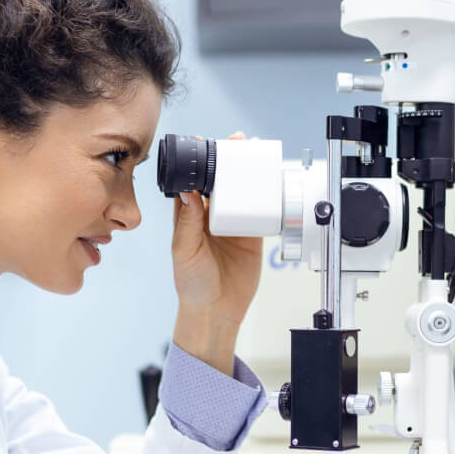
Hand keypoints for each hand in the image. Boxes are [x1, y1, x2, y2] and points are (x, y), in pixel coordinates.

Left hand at [170, 132, 262, 370]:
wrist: (216, 312)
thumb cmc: (192, 285)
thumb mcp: (185, 252)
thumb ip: (188, 223)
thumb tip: (188, 193)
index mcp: (189, 217)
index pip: (193, 182)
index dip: (197, 162)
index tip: (202, 143)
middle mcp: (210, 218)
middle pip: (220, 182)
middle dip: (227, 160)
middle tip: (236, 141)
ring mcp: (232, 225)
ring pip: (240, 193)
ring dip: (246, 174)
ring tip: (254, 154)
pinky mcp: (252, 236)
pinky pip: (259, 212)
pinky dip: (264, 198)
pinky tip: (268, 184)